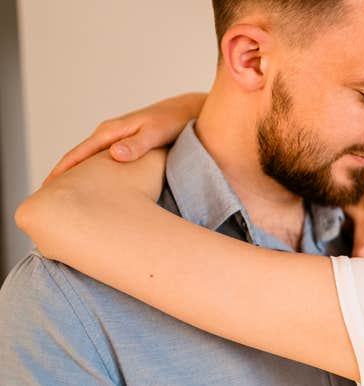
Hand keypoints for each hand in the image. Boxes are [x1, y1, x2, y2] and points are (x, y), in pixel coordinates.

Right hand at [42, 92, 205, 185]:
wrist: (188, 111)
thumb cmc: (174, 122)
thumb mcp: (156, 133)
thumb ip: (137, 144)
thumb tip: (113, 155)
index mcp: (111, 131)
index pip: (78, 154)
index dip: (61, 172)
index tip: (46, 190)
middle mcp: (109, 133)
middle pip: (78, 158)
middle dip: (61, 177)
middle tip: (47, 200)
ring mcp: (117, 138)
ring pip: (89, 160)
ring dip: (76, 176)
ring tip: (65, 197)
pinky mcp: (126, 144)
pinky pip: (102, 160)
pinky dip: (92, 173)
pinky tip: (93, 186)